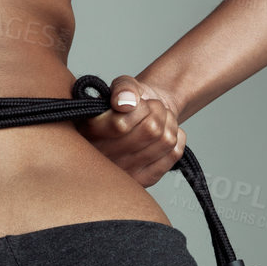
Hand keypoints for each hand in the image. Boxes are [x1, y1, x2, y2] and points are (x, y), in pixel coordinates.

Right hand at [74, 73, 185, 187]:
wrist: (142, 118)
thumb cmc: (128, 102)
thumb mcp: (121, 86)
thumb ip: (123, 88)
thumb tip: (126, 103)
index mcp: (89, 132)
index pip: (121, 124)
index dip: (139, 107)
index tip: (137, 101)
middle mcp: (103, 157)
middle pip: (150, 130)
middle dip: (157, 110)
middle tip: (152, 106)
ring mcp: (125, 172)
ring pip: (165, 140)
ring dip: (169, 121)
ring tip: (158, 118)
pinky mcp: (145, 180)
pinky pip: (174, 153)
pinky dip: (177, 136)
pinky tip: (165, 132)